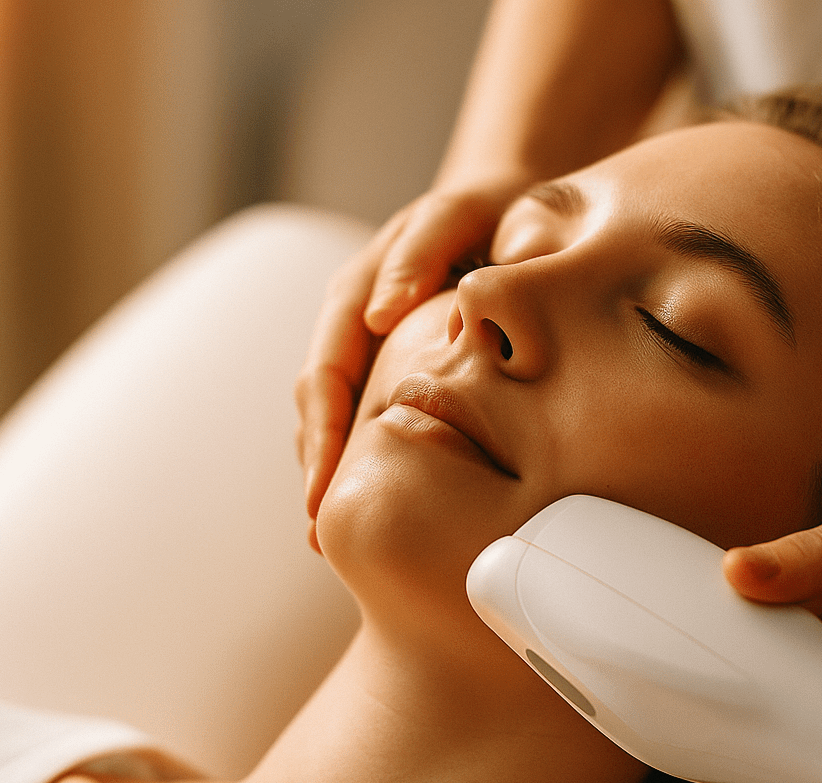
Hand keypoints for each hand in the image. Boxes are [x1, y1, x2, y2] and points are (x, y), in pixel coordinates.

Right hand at [295, 178, 533, 550]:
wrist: (504, 205)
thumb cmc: (485, 212)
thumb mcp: (457, 215)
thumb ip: (420, 253)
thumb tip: (381, 314)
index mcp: (358, 292)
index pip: (327, 373)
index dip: (324, 434)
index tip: (322, 490)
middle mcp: (353, 325)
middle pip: (319, 405)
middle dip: (318, 468)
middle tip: (320, 535)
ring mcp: (369, 348)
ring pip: (334, 417)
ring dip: (331, 471)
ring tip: (330, 538)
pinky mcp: (391, 367)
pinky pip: (364, 417)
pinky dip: (361, 458)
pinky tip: (371, 506)